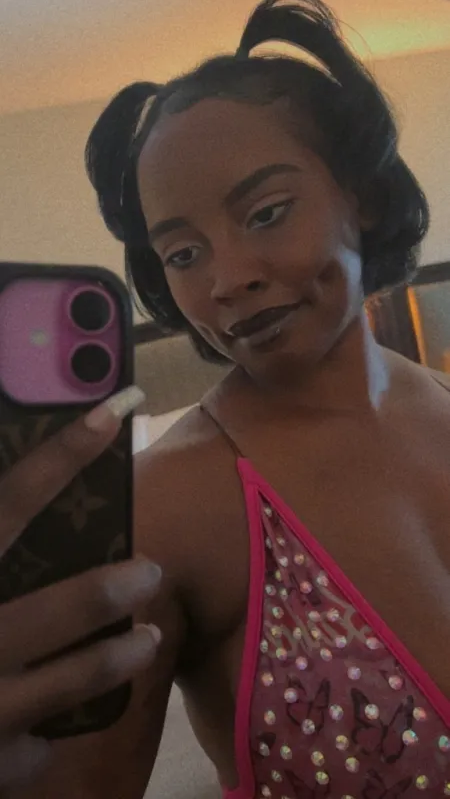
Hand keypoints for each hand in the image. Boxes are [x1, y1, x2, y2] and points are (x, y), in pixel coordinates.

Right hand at [0, 387, 160, 788]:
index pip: (7, 502)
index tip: (114, 412)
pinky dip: (41, 736)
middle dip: (107, 590)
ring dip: (115, 659)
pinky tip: (47, 730)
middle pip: (55, 607)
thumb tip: (15, 507)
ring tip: (147, 641)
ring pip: (67, 684)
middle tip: (150, 572)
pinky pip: (30, 748)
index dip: (63, 455)